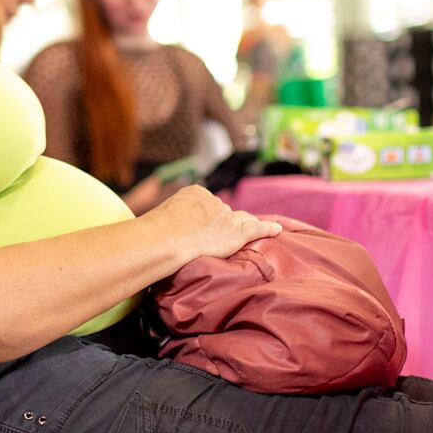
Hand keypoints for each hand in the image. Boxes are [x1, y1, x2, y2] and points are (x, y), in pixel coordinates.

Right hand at [142, 184, 280, 272]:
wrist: (164, 240)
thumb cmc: (155, 232)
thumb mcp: (161, 215)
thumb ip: (173, 217)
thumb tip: (168, 227)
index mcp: (195, 192)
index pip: (207, 204)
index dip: (206, 218)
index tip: (200, 228)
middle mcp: (214, 200)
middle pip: (223, 212)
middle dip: (221, 224)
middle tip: (212, 239)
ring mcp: (226, 216)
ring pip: (240, 220)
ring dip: (240, 228)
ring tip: (243, 234)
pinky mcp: (237, 232)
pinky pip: (257, 229)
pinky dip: (268, 229)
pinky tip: (278, 230)